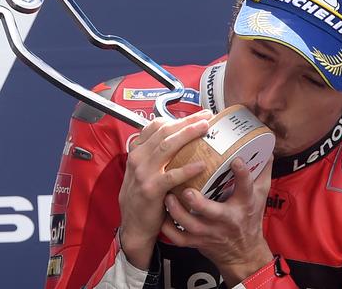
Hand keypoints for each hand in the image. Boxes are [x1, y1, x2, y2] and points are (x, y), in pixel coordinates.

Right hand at [119, 110, 212, 269]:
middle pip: (165, 131)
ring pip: (167, 146)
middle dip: (187, 121)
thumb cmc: (144, 198)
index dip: (177, 118)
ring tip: (206, 129)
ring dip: (188, 134)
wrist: (134, 226)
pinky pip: (172, 175)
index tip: (197, 115)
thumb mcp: (144, 172)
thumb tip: (181, 141)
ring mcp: (143, 173)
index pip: (156, 126)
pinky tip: (202, 164)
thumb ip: (156, 156)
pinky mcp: (151, 189)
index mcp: (137, 152)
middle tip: (207, 116)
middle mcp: (138, 158)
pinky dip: (188, 169)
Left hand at [161, 156, 274, 285]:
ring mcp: (210, 233)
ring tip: (168, 196)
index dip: (242, 174)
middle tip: (187, 189)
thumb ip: (261, 171)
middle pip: (212, 213)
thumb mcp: (260, 196)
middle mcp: (226, 219)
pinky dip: (167, 228)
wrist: (244, 254)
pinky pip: (179, 238)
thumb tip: (264, 147)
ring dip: (176, 212)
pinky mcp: (197, 242)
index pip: (246, 188)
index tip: (236, 160)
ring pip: (190, 226)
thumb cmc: (249, 219)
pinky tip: (161, 214)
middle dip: (198, 203)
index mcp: (244, 204)